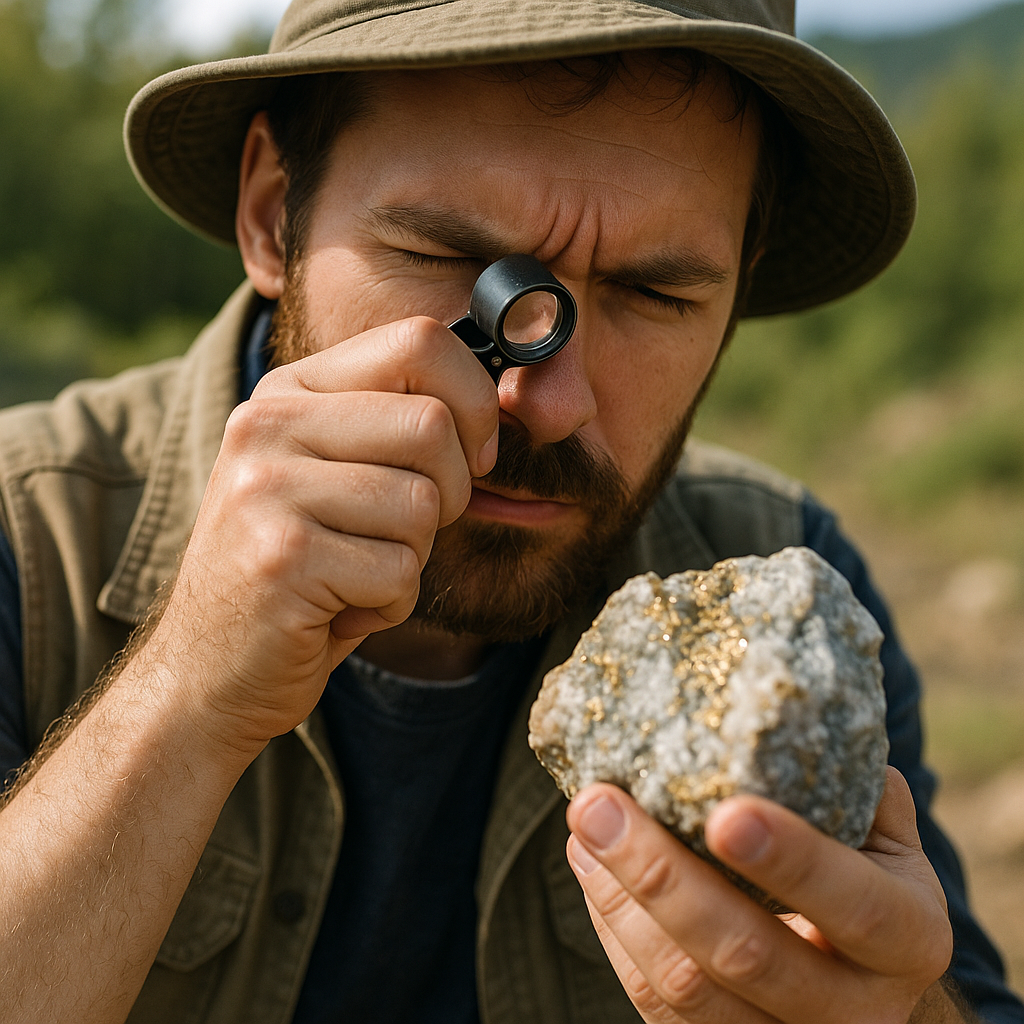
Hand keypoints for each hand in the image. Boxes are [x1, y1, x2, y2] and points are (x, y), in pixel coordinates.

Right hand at [144, 315, 497, 753]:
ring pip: (424, 505)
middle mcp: (268, 424)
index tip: (472, 455)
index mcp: (289, 391)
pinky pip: (400, 572)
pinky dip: (391, 605)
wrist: (210, 669)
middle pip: (433, 425)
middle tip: (403, 534)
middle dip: (451, 494)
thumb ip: (396, 425)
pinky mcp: (282, 559)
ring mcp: (267, 489)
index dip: (475, 401)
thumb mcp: (336, 475)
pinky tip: (339, 609)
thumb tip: (510, 396)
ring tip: (355, 573)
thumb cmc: (301, 569)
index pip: (420, 341)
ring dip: (413, 557)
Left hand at [565, 767, 956, 1022]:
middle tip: (598, 804)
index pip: (854, 905)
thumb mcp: (885, 834)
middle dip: (661, 875)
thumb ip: (854, 784)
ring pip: (684, 986)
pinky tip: (592, 868)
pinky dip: (613, 930)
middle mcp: (858, 1008)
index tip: (722, 812)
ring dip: (620, 900)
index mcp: (909, 939)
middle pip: (746, 955)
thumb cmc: (866, 874)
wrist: (864, 973)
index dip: (792, 861)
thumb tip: (791, 711)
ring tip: (583, 826)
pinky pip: (653, 1001)